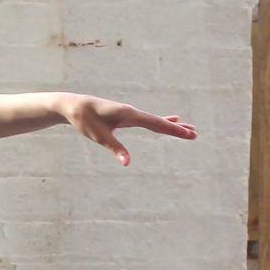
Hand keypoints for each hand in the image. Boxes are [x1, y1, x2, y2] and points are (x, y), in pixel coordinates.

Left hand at [53, 94, 196, 166]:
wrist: (74, 106)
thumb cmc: (85, 120)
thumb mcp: (99, 136)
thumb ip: (114, 148)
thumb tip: (127, 163)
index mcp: (128, 114)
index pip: (155, 123)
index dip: (173, 129)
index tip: (188, 133)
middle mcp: (132, 112)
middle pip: (159, 121)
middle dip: (177, 129)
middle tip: (195, 134)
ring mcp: (130, 114)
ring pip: (156, 120)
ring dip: (172, 125)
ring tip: (189, 129)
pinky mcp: (127, 116)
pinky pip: (148, 120)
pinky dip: (160, 122)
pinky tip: (171, 120)